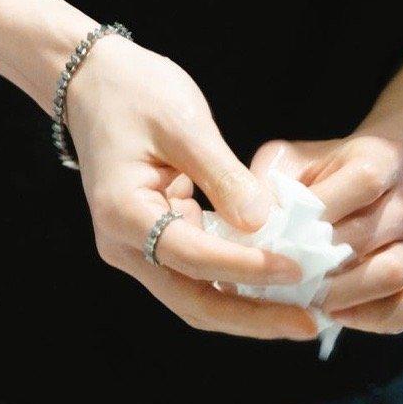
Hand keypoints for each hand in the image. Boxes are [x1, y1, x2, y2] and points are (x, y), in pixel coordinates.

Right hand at [62, 33, 318, 342]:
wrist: (93, 80)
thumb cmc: (135, 92)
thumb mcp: (184, 124)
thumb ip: (223, 177)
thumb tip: (262, 226)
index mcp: (124, 215)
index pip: (193, 257)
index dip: (247, 268)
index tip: (295, 270)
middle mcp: (125, 245)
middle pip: (194, 300)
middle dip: (253, 316)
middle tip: (310, 323)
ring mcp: (138, 246)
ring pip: (197, 295)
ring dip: (248, 306)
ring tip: (302, 311)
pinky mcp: (154, 237)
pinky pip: (198, 272)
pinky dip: (235, 280)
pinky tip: (275, 279)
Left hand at [243, 133, 402, 336]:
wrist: (357, 195)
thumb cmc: (313, 178)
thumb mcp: (286, 163)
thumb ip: (266, 183)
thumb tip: (250, 223)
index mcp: (384, 158)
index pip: (365, 179)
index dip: (324, 206)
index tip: (286, 226)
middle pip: (369, 233)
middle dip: (318, 259)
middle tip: (279, 273)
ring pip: (393, 273)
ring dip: (341, 292)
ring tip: (304, 295)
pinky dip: (372, 318)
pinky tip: (335, 313)